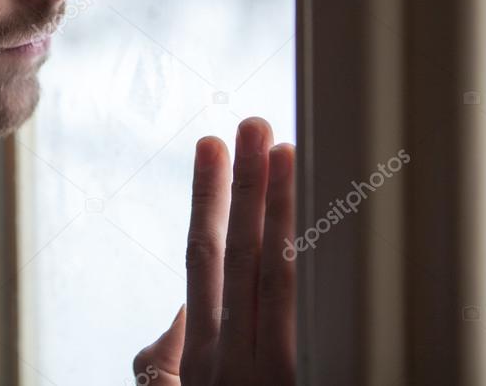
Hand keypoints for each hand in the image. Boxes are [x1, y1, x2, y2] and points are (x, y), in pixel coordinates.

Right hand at [132, 117, 295, 384]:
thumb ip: (166, 360)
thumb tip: (180, 311)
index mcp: (199, 352)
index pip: (202, 258)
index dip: (207, 199)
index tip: (212, 147)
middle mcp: (227, 354)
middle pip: (234, 253)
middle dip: (242, 184)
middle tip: (251, 124)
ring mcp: (262, 373)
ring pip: (269, 275)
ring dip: (276, 206)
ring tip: (283, 150)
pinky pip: (300, 317)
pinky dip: (309, 269)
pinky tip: (319, 224)